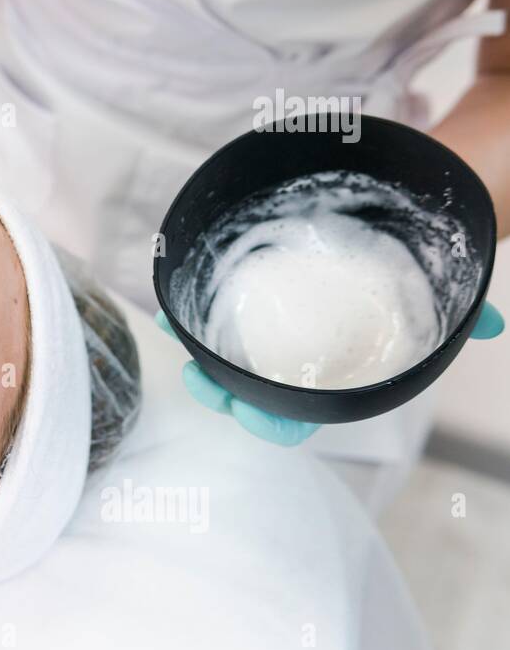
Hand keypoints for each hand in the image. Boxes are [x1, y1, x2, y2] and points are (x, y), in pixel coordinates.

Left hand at [154, 303, 503, 445]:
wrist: (381, 226)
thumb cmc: (403, 275)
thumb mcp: (430, 293)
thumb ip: (456, 311)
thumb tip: (492, 323)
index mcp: (327, 372)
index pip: (294, 414)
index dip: (271, 422)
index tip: (250, 414)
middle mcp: (291, 355)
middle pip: (245, 391)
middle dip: (218, 392)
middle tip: (200, 377)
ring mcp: (262, 326)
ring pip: (218, 352)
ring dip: (192, 347)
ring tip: (172, 327)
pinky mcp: (242, 294)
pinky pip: (207, 309)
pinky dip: (187, 307)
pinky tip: (171, 298)